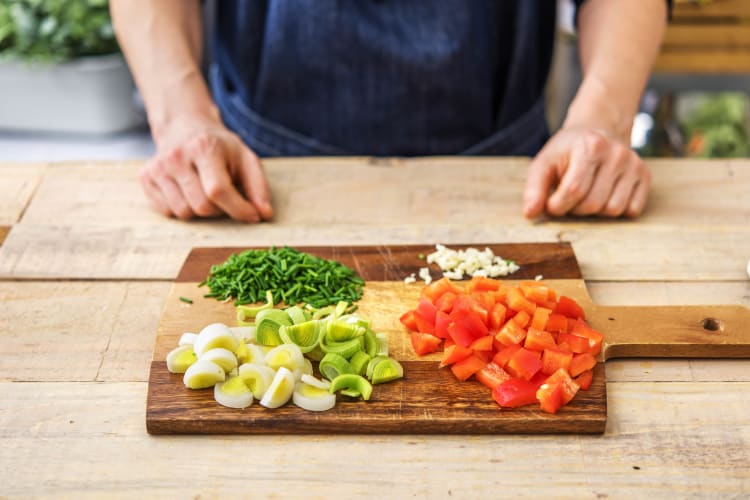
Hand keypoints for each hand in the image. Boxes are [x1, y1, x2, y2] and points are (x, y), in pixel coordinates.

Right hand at [140, 115, 272, 221]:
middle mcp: (176, 156)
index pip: (219, 190)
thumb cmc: (220, 148)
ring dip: (201, 211)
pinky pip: (168, 212)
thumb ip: (258, 187)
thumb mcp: (246, 159)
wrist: (186, 127)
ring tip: (205, 191)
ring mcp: (158, 167)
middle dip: (220, 210)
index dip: (238, 209)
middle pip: (202, 206)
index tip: (252, 216)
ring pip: (184, 212)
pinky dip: (183, 209)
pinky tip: (188, 191)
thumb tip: (264, 215)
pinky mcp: (146, 177)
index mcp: (204, 147)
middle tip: (225, 196)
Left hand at [523, 127, 650, 218]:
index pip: (573, 190)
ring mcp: (634, 165)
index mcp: (591, 146)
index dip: (558, 206)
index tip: (552, 204)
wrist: (599, 131)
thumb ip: (534, 188)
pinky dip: (616, 211)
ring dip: (595, 212)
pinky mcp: (645, 176)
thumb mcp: (544, 163)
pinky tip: (605, 195)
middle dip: (575, 209)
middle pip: (593, 204)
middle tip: (570, 198)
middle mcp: (617, 154)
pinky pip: (632, 210)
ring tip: (587, 195)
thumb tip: (530, 214)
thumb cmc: (568, 152)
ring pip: (613, 210)